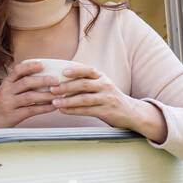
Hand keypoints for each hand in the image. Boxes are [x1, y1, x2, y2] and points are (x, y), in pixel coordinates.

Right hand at [0, 60, 60, 129]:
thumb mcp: (2, 93)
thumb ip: (16, 86)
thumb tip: (39, 80)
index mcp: (5, 84)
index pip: (17, 71)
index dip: (30, 66)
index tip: (42, 64)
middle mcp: (6, 92)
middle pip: (26, 82)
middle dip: (43, 80)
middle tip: (56, 80)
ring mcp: (9, 104)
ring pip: (30, 96)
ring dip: (46, 95)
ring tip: (58, 94)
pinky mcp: (13, 116)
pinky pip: (31, 110)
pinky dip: (44, 108)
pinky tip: (53, 107)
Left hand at [50, 64, 165, 140]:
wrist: (131, 112)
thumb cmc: (109, 97)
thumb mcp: (101, 86)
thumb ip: (85, 82)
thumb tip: (60, 79)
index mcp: (102, 77)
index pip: (89, 70)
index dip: (76, 70)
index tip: (63, 71)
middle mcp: (106, 86)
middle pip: (84, 84)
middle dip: (66, 86)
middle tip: (52, 89)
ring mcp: (107, 99)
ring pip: (85, 99)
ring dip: (68, 100)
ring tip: (55, 102)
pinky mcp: (107, 111)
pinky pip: (87, 111)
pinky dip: (74, 111)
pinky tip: (63, 110)